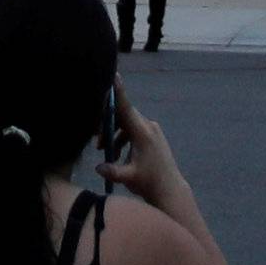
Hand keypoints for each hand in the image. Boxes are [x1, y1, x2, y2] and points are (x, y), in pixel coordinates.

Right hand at [96, 79, 188, 209]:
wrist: (170, 190)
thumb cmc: (150, 183)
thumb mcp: (129, 178)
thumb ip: (111, 171)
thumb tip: (97, 167)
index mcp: (142, 133)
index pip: (126, 107)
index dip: (118, 92)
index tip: (113, 74)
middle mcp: (148, 126)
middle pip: (122, 115)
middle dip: (106, 123)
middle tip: (95, 138)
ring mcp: (151, 130)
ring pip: (126, 123)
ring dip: (113, 134)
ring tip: (104, 151)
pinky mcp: (152, 135)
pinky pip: (132, 129)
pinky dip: (122, 138)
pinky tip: (116, 155)